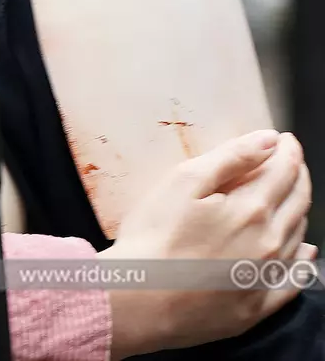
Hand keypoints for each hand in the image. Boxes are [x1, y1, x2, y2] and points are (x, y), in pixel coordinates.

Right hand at [103, 130, 313, 358]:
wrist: (140, 301)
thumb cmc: (153, 238)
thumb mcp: (182, 183)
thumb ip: (230, 158)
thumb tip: (269, 140)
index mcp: (251, 209)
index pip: (283, 171)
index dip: (286, 150)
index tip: (283, 139)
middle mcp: (269, 242)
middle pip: (297, 202)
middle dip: (296, 176)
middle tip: (290, 160)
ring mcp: (266, 276)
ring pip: (297, 236)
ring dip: (298, 210)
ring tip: (290, 195)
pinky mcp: (257, 305)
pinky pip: (293, 280)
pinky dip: (303, 261)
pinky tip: (303, 252)